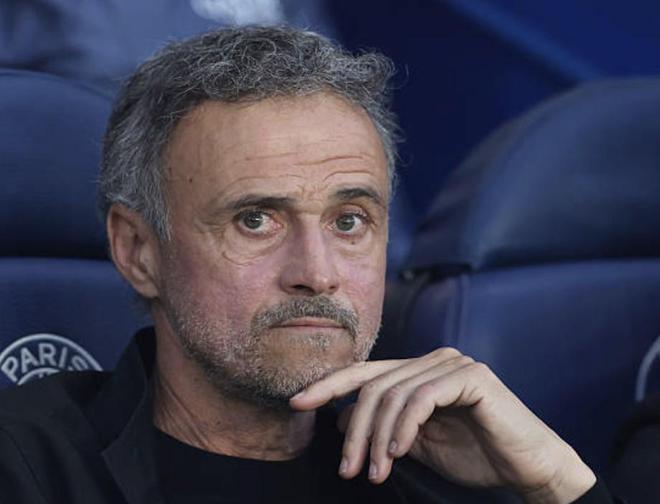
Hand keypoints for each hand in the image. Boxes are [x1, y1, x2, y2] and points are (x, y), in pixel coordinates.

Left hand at [290, 348, 595, 503]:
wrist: (528, 468)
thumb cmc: (474, 455)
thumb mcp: (415, 443)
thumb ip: (382, 427)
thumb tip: (339, 419)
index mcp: (417, 371)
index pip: (364, 373)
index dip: (328, 385)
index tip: (297, 402)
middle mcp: (432, 359)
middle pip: (374, 386)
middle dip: (355, 431)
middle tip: (349, 469)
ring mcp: (452, 364)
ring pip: (394, 394)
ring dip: (378, 438)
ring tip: (376, 473)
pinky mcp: (470, 376)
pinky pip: (422, 398)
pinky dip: (404, 427)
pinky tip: (399, 452)